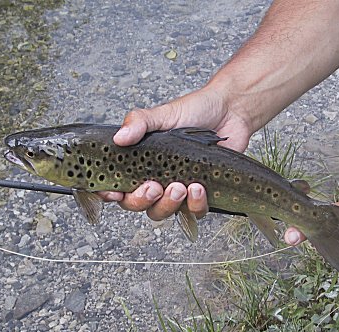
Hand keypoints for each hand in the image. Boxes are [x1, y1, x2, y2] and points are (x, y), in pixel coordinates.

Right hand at [97, 85, 256, 219]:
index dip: (109, 193)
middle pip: (136, 204)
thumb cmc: (194, 111)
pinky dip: (194, 205)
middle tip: (153, 187)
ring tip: (179, 186)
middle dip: (141, 200)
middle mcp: (155, 178)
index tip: (112, 192)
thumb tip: (119, 137)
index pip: (116, 184)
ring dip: (168, 204)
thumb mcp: (162, 114)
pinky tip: (198, 188)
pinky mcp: (201, 195)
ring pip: (163, 212)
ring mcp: (177, 189)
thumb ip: (139, 123)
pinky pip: (194, 212)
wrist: (229, 111)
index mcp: (140, 161)